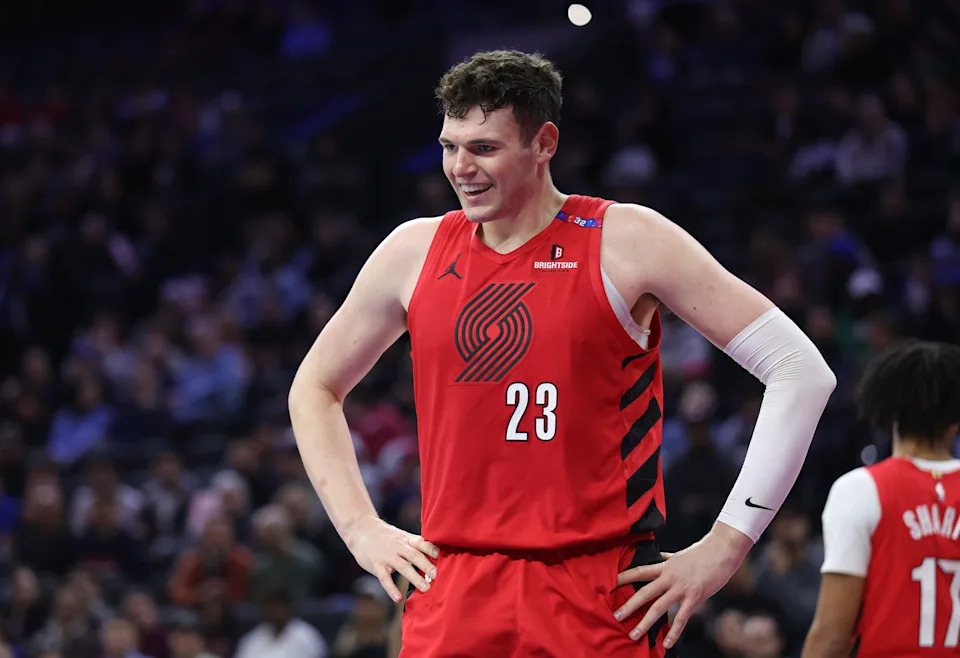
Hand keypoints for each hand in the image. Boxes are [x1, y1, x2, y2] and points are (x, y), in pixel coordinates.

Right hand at [343, 515, 438, 602]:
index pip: (423, 543)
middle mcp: (398, 546)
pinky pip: (384, 578)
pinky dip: (391, 589)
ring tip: (426, 589)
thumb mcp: (402, 537)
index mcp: (407, 539)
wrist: (361, 530)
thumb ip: (415, 547)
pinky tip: (398, 599)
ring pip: (403, 567)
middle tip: (440, 577)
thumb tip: (436, 558)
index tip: (446, 558)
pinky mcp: (376, 565)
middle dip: (428, 566)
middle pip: (415, 556)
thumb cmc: (386, 536)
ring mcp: (387, 556)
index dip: (433, 550)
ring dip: (415, 578)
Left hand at [614, 523, 751, 648]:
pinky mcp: (695, 597)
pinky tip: (666, 643)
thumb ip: (667, 559)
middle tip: (615, 616)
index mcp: (665, 567)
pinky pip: (681, 618)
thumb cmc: (702, 552)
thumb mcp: (680, 555)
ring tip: (633, 634)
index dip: (624, 577)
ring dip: (645, 622)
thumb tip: (658, 557)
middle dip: (629, 605)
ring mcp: (681, 588)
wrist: (722, 550)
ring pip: (658, 607)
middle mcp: (670, 577)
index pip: (640, 571)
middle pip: (644, 592)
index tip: (609, 583)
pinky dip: (673, 632)